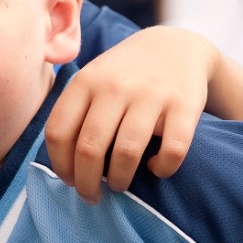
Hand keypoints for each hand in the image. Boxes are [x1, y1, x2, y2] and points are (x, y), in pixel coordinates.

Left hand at [44, 26, 215, 202]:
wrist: (175, 46)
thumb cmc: (123, 74)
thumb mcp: (91, 79)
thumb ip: (74, 111)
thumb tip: (62, 165)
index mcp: (84, 82)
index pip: (58, 132)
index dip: (60, 165)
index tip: (68, 181)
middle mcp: (114, 87)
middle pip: (89, 149)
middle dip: (86, 183)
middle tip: (91, 196)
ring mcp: (150, 95)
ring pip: (126, 153)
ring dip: (120, 180)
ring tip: (119, 186)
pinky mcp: (184, 105)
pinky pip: (171, 151)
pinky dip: (162, 168)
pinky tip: (155, 168)